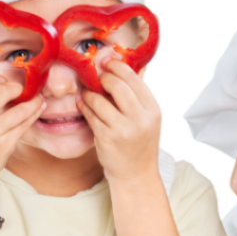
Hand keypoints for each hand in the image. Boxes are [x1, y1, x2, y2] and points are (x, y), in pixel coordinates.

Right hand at [0, 74, 44, 184]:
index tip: (6, 82)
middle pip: (1, 92)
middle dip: (15, 88)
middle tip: (22, 89)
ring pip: (18, 110)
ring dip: (32, 102)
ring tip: (38, 99)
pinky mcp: (4, 145)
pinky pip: (23, 125)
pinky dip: (33, 115)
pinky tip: (38, 109)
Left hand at [77, 59, 160, 182]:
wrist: (136, 174)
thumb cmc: (139, 143)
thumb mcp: (148, 118)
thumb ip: (138, 95)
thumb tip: (127, 65)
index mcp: (152, 110)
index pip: (134, 78)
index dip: (118, 66)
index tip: (107, 61)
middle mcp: (140, 119)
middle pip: (118, 85)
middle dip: (103, 77)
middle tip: (97, 77)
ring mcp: (123, 130)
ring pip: (100, 100)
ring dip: (90, 93)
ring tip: (87, 93)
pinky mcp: (106, 138)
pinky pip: (91, 115)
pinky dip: (85, 107)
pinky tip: (84, 105)